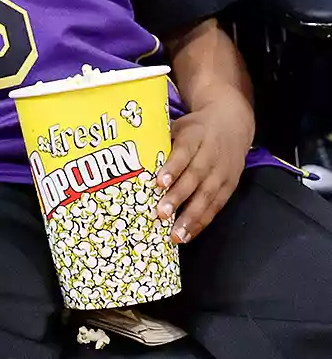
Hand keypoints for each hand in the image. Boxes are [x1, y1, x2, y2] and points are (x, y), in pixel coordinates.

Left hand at [155, 87, 254, 242]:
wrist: (232, 123)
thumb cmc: (194, 130)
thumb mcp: (178, 127)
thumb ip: (159, 143)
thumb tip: (127, 162)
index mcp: (194, 136)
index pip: (183, 152)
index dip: (172, 168)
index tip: (159, 183)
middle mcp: (210, 154)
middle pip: (195, 177)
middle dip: (178, 197)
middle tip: (162, 214)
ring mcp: (222, 171)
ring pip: (208, 195)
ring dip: (191, 217)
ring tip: (176, 235)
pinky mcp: (229, 185)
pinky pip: (216, 206)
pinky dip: (202, 222)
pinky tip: (188, 235)